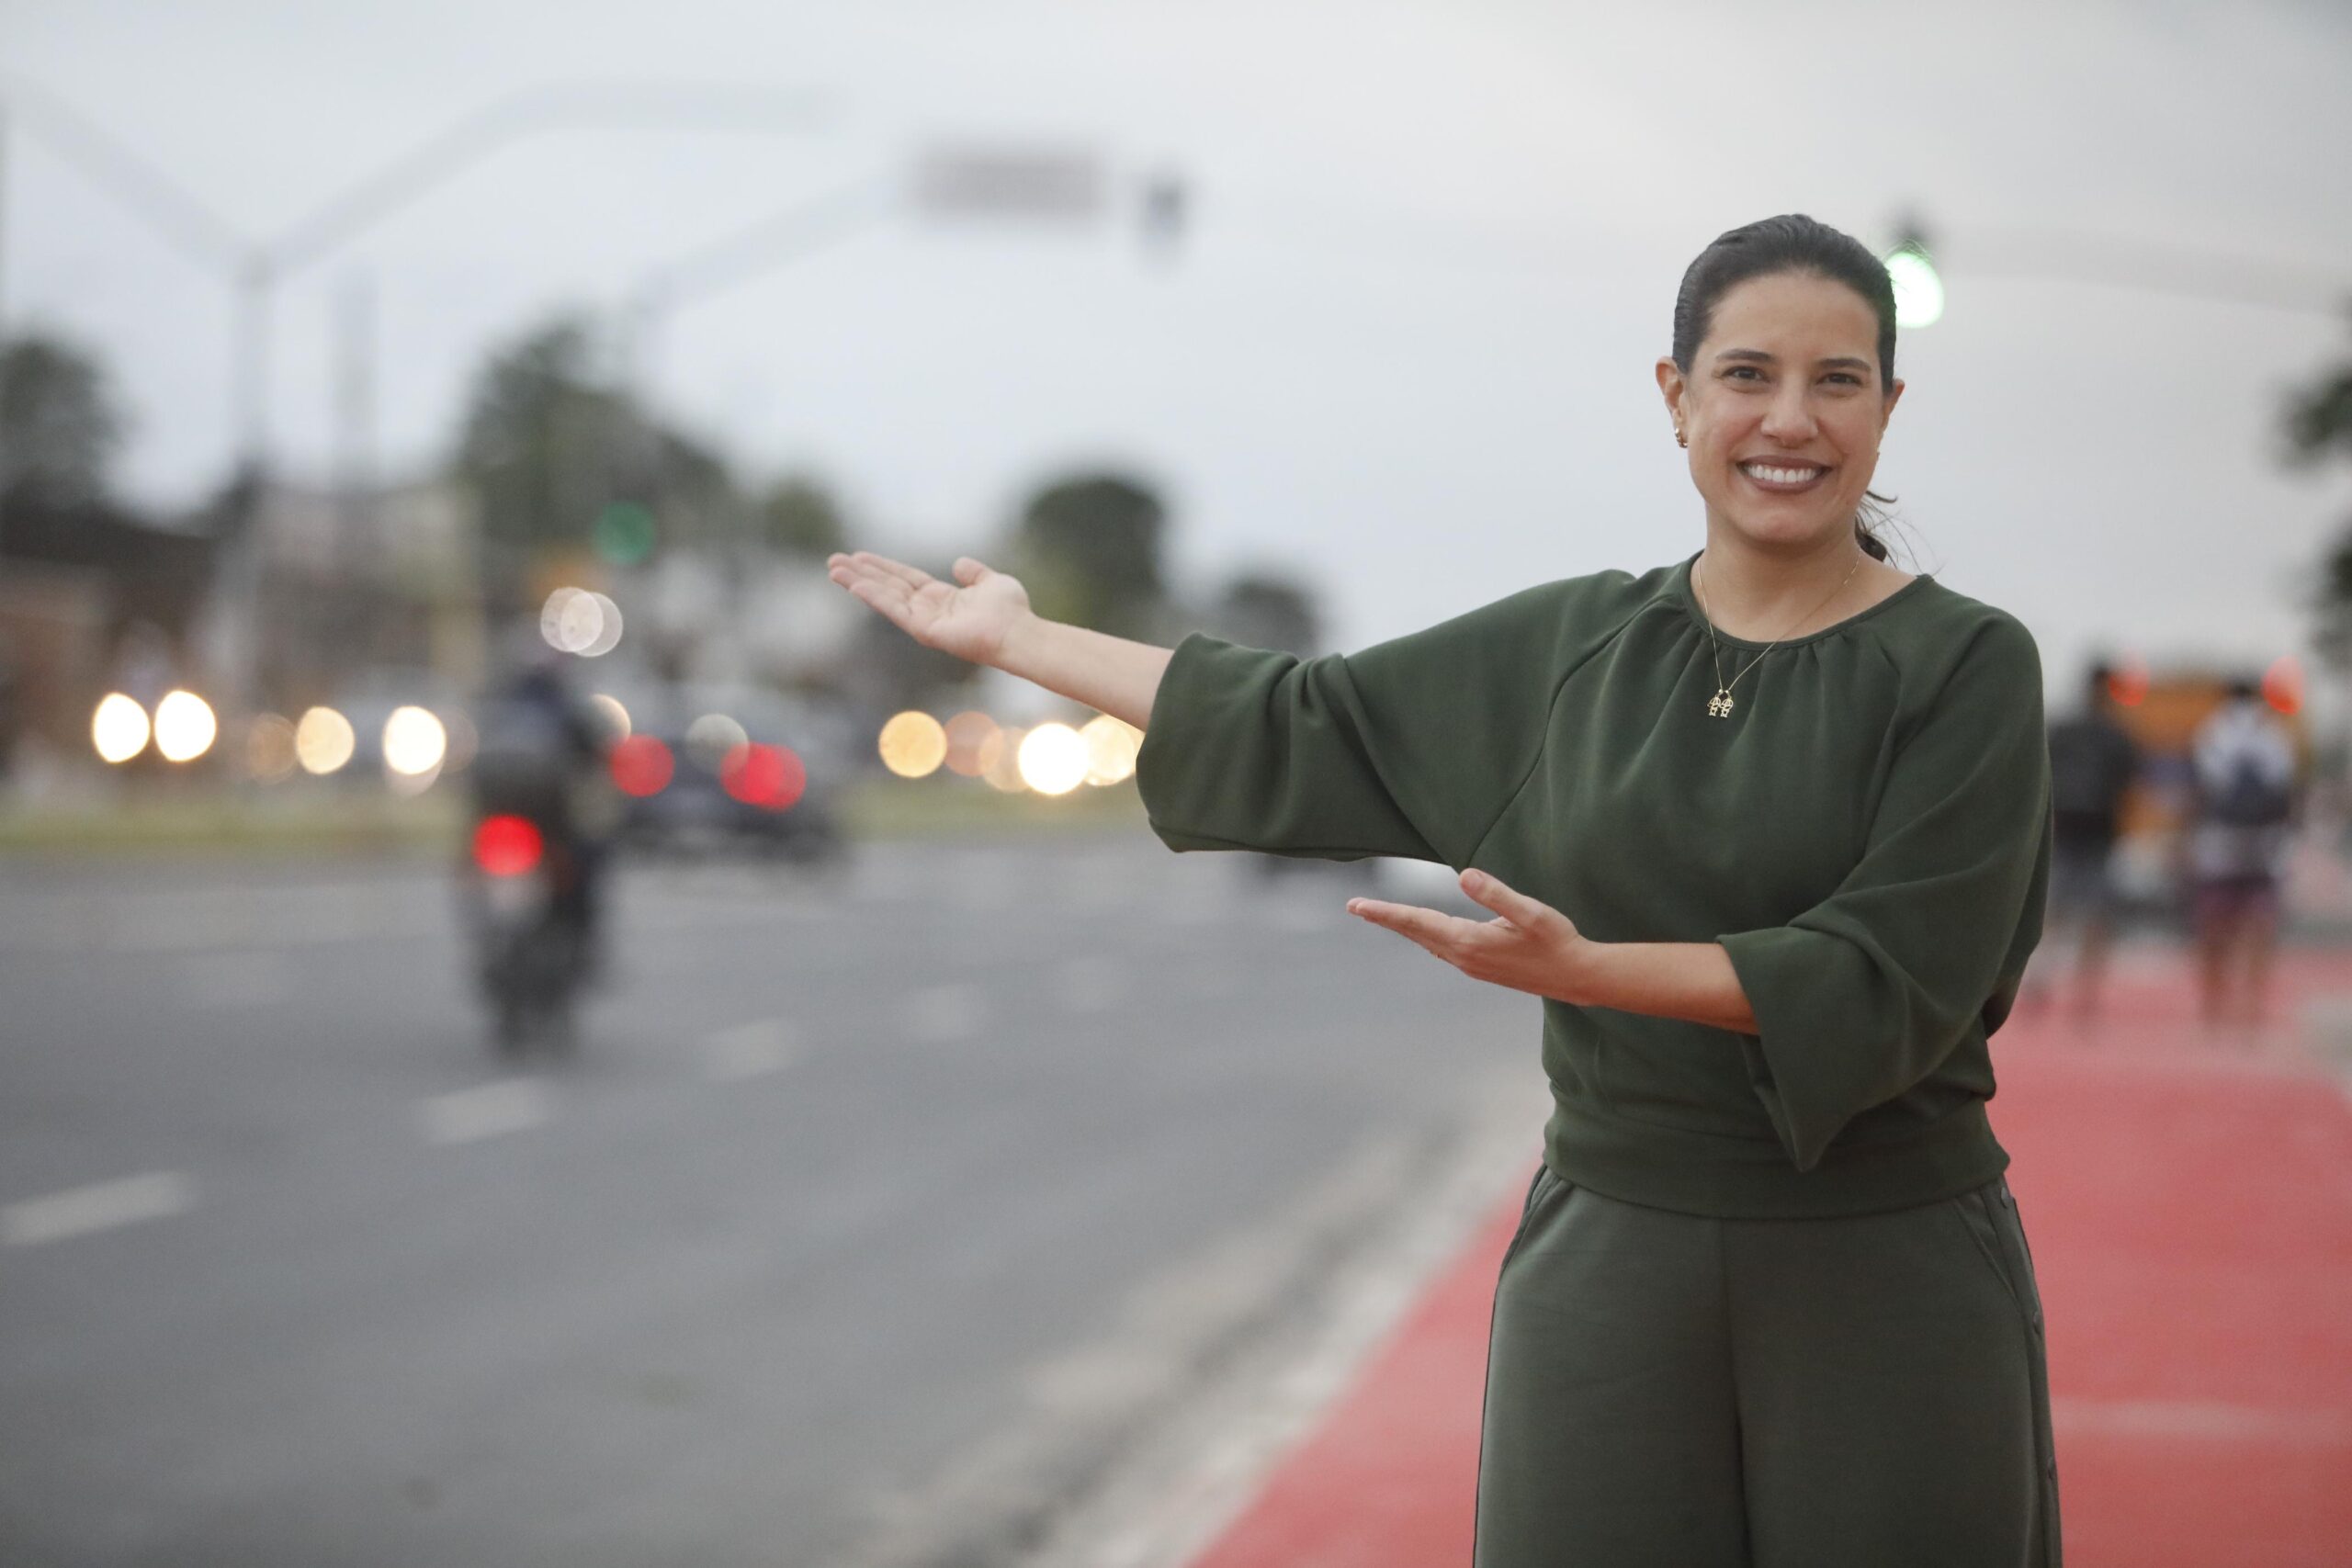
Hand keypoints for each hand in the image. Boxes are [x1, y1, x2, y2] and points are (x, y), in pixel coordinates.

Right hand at [826, 551, 1031, 666]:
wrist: (1018, 631)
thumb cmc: (1011, 611)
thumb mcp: (992, 581)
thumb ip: (974, 573)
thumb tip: (959, 563)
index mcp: (942, 597)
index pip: (904, 578)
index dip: (882, 567)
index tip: (858, 556)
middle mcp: (928, 609)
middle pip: (888, 587)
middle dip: (861, 574)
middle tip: (833, 561)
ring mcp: (924, 621)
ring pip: (885, 597)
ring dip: (858, 583)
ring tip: (833, 570)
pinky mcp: (924, 630)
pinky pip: (895, 610)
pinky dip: (875, 597)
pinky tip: (855, 585)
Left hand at [1345, 868, 1591, 1002]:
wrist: (1577, 977)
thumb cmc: (1557, 941)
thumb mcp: (1531, 912)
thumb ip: (1496, 894)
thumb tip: (1464, 875)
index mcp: (1470, 941)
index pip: (1418, 922)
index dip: (1386, 913)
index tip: (1358, 906)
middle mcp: (1464, 956)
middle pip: (1416, 933)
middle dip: (1386, 919)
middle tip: (1355, 907)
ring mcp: (1471, 965)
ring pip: (1428, 943)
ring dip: (1404, 928)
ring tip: (1381, 916)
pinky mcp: (1480, 968)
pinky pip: (1442, 949)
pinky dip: (1425, 936)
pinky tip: (1423, 931)